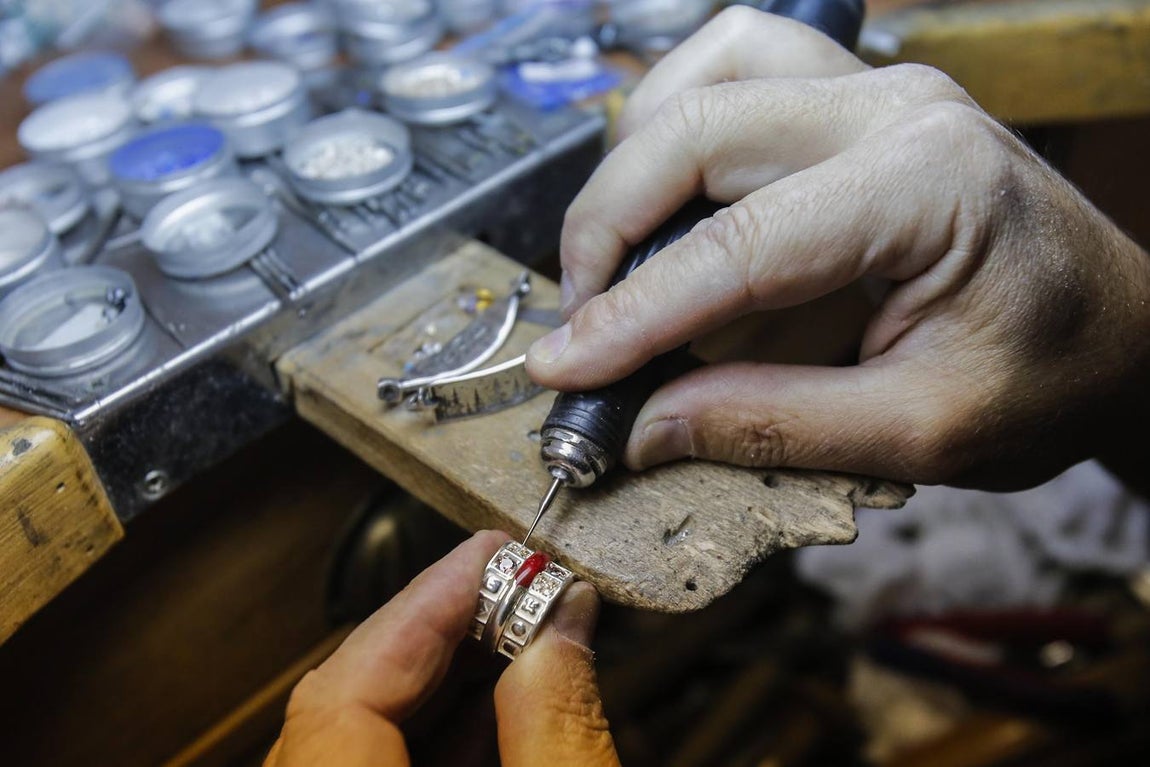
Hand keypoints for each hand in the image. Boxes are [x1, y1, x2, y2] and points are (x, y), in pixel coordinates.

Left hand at [265, 530, 619, 766]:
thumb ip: (559, 722)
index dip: (423, 607)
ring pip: (359, 738)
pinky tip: (498, 712)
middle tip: (515, 585)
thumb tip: (563, 617)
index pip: (345, 688)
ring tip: (518, 635)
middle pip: (348, 702)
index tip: (491, 555)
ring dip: (445, 682)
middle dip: (442, 633)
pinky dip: (438, 737)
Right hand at [526, 8, 1149, 489]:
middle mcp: (896, 111)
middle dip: (608, 228)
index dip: (633, 313)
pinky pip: (742, 63)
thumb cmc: (1050, 378)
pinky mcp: (859, 101)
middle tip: (579, 322)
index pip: (737, 245)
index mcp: (926, 187)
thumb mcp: (921, 433)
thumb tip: (642, 425)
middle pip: (697, 130)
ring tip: (613, 254)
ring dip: (635, 158)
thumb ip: (773, 423)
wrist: (1123, 334)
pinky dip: (679, 116)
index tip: (563, 367)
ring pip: (709, 70)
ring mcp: (877, 92)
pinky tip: (665, 186)